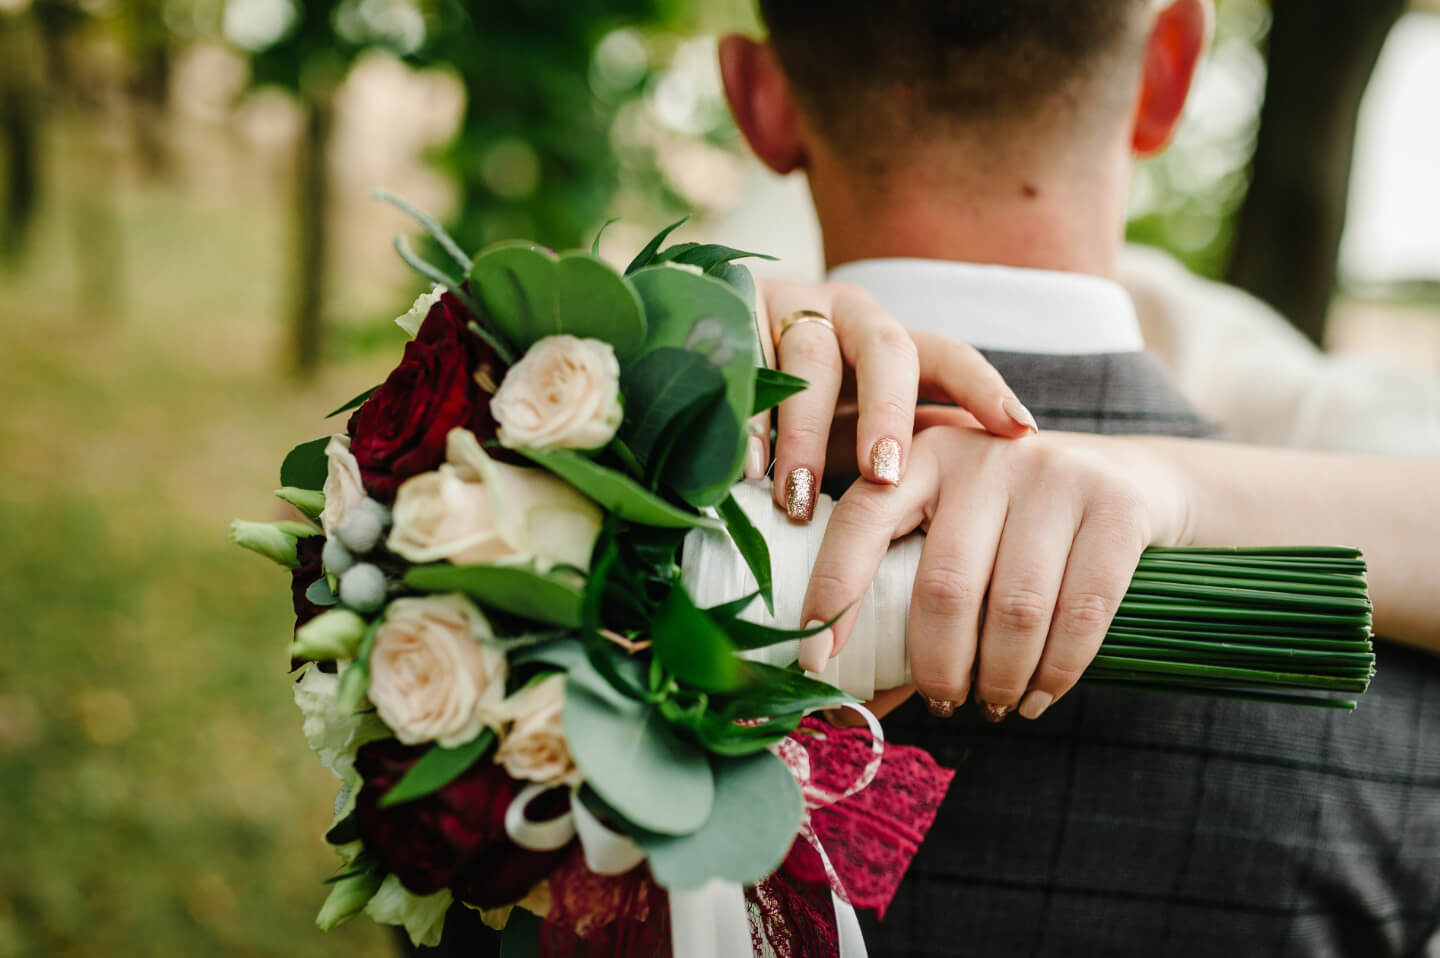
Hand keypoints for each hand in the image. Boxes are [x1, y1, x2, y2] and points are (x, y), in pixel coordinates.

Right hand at [752, 279, 1037, 520]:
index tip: (1019, 432)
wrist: (700, 353)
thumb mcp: (845, 438)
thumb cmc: (795, 415)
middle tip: (884, 477)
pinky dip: (747, 423)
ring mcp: (792, 308)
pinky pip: (746, 363)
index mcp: (891, 345)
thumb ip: (883, 466)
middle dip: (888, 414)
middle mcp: (850, 317)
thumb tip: (937, 545)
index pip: (949, 357)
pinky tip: (747, 470)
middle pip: (886, 350)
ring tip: (796, 500)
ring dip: (804, 435)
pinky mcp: (736, 310)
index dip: (984, 390)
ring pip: (810, 360)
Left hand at [799, 428, 1186, 720]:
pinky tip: (1037, 697)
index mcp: (922, 458)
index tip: (814, 661)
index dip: (833, 591)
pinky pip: (1081, 613)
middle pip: (945, 585)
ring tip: (992, 705)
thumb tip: (842, 702)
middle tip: (944, 703)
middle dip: (939, 666)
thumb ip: (905, 598)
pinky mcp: (1115, 505)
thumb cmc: (1017, 526)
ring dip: (999, 679)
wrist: (1133, 478)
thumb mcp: (956, 534)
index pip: (861, 521)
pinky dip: (1056, 673)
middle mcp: (981, 456)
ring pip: (1015, 609)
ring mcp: (1053, 475)